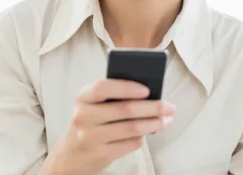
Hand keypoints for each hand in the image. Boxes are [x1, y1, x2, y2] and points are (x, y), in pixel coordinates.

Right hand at [41, 79, 175, 173]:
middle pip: (125, 109)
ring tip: (167, 120)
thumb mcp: (94, 104)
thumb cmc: (91, 121)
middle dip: (153, 107)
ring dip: (154, 123)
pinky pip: (130, 143)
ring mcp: (90, 137)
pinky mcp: (100, 155)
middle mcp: (83, 117)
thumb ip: (114, 95)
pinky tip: (150, 131)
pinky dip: (144, 137)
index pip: (102, 87)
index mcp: (82, 97)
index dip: (126, 87)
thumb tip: (151, 93)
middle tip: (170, 106)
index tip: (148, 89)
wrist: (71, 155)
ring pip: (132, 128)